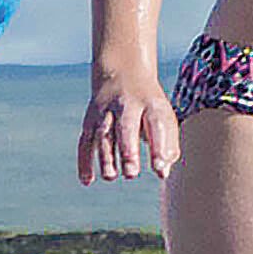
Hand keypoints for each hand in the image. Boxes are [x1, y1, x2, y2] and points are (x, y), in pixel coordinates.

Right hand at [79, 62, 175, 187]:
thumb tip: (162, 173)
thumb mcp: (163, 118)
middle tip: (131, 173)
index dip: (158, 148)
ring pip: (103, 134)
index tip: (159, 169)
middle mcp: (126, 104)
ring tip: (111, 176)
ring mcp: (105, 111)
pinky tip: (87, 180)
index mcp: (150, 103)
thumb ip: (168, 145)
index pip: (155, 125)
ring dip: (106, 156)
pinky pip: (85, 141)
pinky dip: (84, 160)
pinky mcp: (90, 120)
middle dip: (127, 150)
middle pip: (125, 127)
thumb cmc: (148, 107)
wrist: (122, 73)